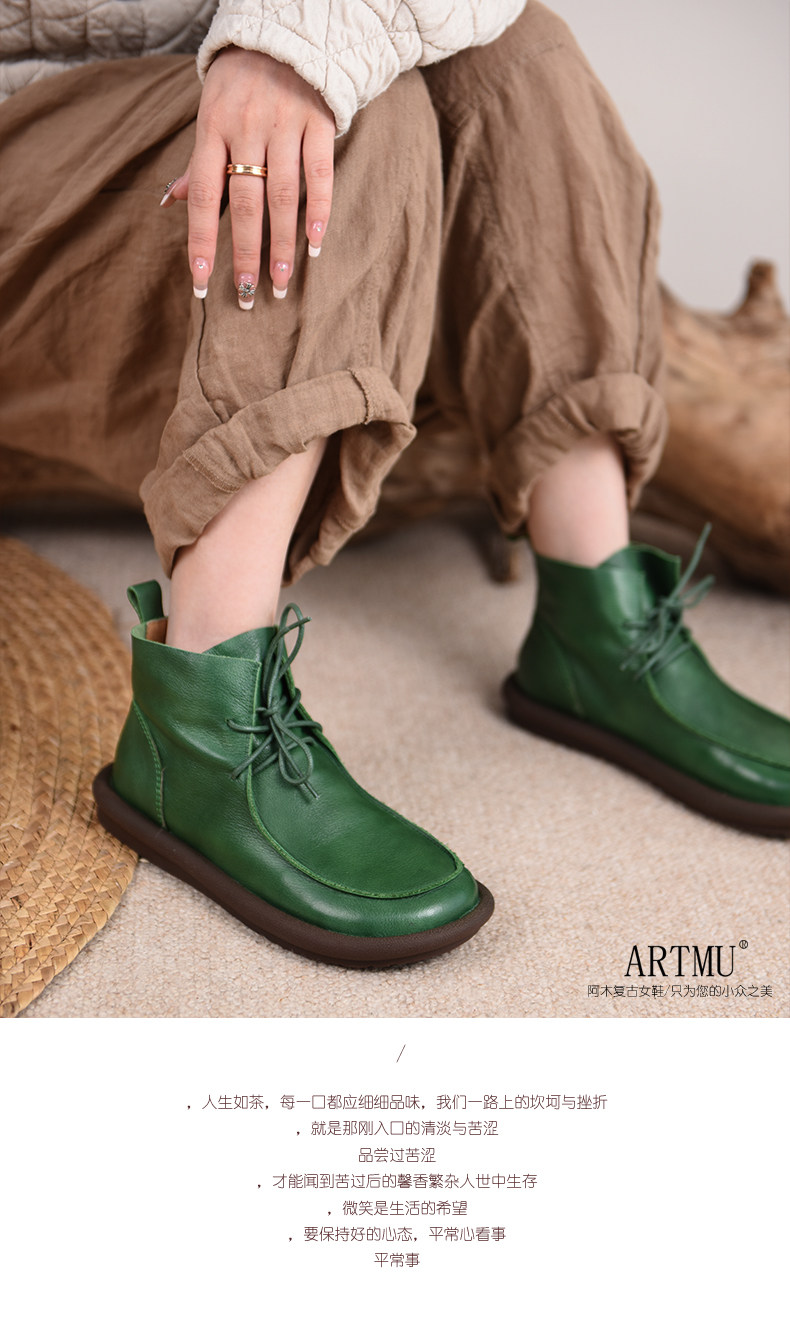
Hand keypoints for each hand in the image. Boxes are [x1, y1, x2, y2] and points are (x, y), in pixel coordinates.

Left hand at [162, 47, 334, 306]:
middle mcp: (246, 127)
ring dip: (281, 244)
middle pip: (245, 203)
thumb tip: (170, 204)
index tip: (201, 283)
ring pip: (282, 195)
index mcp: (212, 129)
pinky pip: (319, 173)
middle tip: (249, 294)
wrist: (281, 33)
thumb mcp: (210, 115)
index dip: (201, 242)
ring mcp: (283, 124)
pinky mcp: (317, 120)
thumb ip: (198, 164)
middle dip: (246, 254)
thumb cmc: (238, 86)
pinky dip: (318, 210)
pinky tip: (315, 243)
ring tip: (281, 281)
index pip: (203, 196)